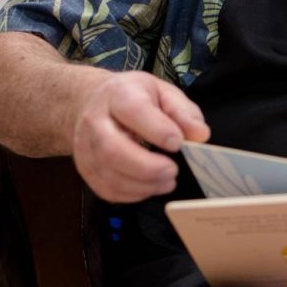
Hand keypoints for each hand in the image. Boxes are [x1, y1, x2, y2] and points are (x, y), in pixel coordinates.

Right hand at [72, 71, 209, 201]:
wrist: (94, 103)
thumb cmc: (135, 97)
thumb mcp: (163, 93)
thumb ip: (183, 112)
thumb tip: (200, 135)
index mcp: (118, 94)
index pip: (133, 111)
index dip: (157, 130)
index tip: (178, 143)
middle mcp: (95, 121)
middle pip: (112, 149)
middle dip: (146, 167)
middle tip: (173, 171)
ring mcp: (86, 148)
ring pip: (108, 174)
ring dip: (143, 185)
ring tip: (167, 181)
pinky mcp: (86, 169)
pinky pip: (107, 189)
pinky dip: (133, 194)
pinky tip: (151, 186)